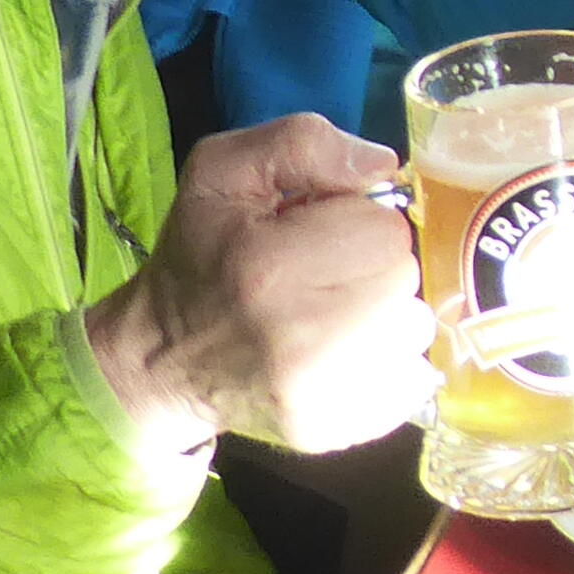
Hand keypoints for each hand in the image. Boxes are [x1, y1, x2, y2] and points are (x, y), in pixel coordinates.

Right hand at [82, 116, 439, 460]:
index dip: (359, 221)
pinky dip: (390, 362)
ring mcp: (317, 396)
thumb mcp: (223, 172)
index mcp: (269, 267)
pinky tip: (345, 351)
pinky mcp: (331, 430)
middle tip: (327, 271)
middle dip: (374, 266)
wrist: (161, 359)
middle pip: (403, 280)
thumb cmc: (199, 257)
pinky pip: (411, 383)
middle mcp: (299, 339)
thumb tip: (384, 166)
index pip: (385, 230)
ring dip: (386, 314)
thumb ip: (303, 143)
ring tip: (336, 311)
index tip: (320, 231)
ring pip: (413, 330)